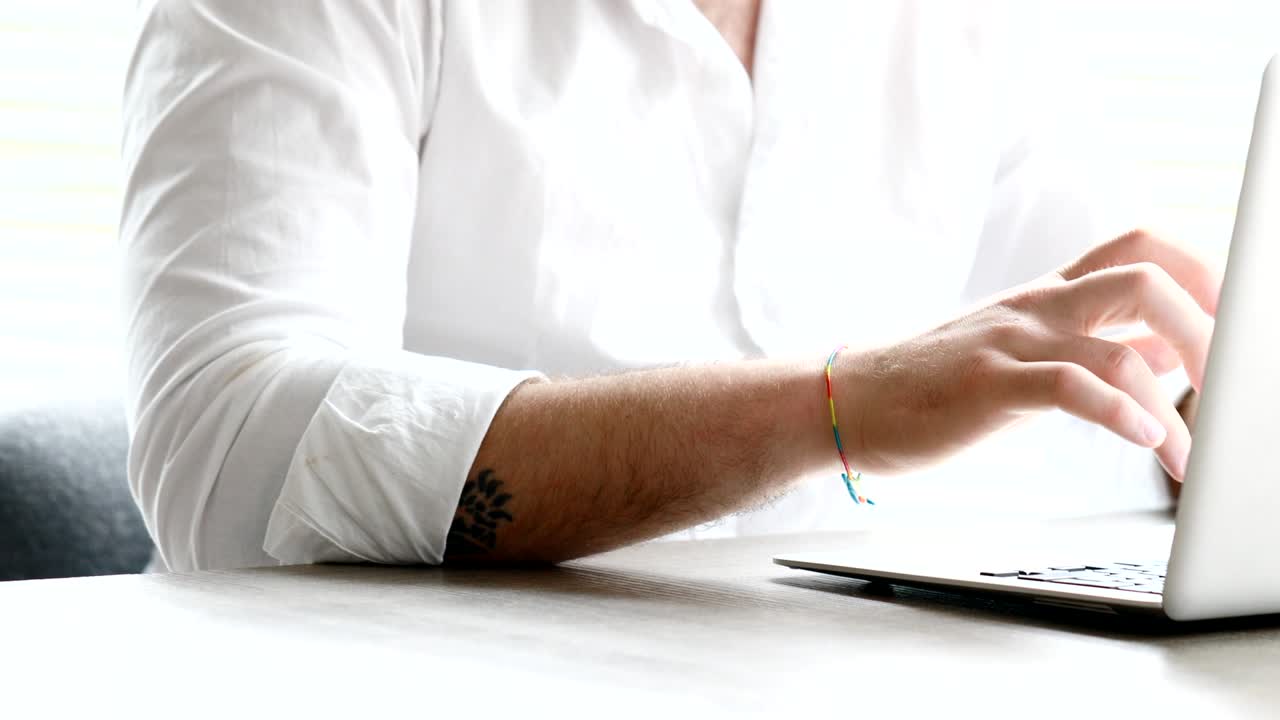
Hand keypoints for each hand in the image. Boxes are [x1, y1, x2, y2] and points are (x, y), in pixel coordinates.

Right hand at [837, 230, 1219, 480]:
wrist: (848, 402)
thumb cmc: (933, 387)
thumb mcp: (1024, 359)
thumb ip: (1093, 349)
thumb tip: (1167, 354)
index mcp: (1047, 298)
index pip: (1141, 248)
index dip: (1203, 271)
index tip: (1235, 321)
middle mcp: (1036, 308)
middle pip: (1146, 275)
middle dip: (1208, 326)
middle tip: (1229, 385)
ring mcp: (1011, 341)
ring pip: (1118, 340)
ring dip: (1174, 403)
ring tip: (1188, 452)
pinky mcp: (986, 385)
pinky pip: (1068, 385)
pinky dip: (1119, 412)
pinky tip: (1143, 439)